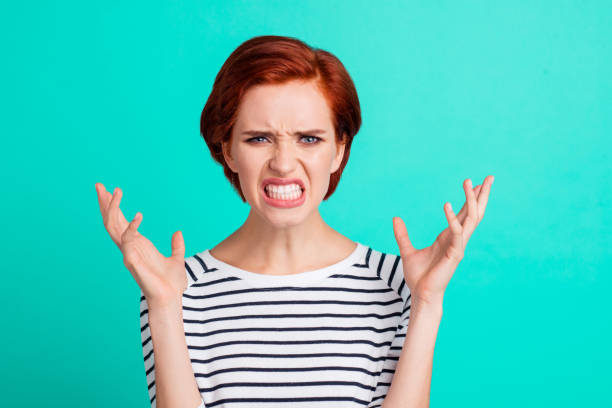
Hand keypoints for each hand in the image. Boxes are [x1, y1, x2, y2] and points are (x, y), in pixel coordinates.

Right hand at [95, 183, 187, 304]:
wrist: (171, 298)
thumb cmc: (171, 283)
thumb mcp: (177, 258)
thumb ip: (176, 245)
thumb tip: (178, 232)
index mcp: (138, 245)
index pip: (120, 222)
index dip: (114, 207)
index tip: (111, 190)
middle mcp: (129, 248)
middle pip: (111, 222)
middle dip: (105, 203)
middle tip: (99, 185)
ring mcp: (128, 254)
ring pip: (113, 227)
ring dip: (112, 209)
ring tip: (116, 191)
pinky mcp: (132, 261)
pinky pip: (128, 240)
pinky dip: (131, 228)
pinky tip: (138, 216)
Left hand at [392, 175, 493, 306]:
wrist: (420, 294)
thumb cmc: (418, 276)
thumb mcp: (407, 250)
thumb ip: (402, 235)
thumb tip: (395, 218)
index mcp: (449, 237)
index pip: (464, 213)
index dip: (471, 198)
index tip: (474, 182)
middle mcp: (457, 239)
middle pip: (475, 213)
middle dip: (482, 195)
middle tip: (490, 177)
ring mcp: (458, 246)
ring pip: (471, 219)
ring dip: (472, 200)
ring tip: (470, 183)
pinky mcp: (454, 254)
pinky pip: (457, 233)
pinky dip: (453, 219)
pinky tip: (447, 205)